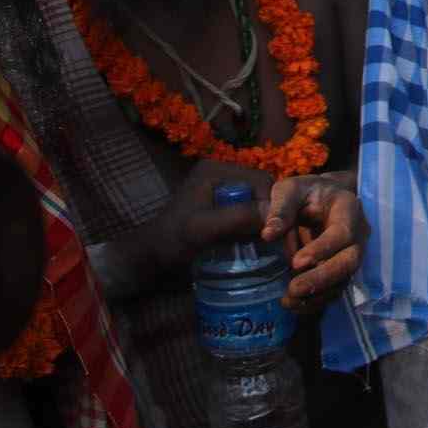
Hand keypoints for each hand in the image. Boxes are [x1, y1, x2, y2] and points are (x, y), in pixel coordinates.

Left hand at [147, 158, 274, 273]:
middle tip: (275, 240)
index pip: (260, 180)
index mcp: (215, 170)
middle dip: (269, 214)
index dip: (272, 204)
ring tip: (268, 244)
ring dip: (263, 222)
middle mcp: (221, 174)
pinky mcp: (221, 205)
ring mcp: (221, 189)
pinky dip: (254, 227)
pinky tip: (255, 242)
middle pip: (261, 190)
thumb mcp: (204, 228)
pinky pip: (247, 212)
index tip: (276, 232)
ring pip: (257, 202)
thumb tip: (273, 213)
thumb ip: (237, 217)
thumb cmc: (173, 241)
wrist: (151, 257)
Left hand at [262, 170, 367, 311]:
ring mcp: (352, 254)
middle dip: (323, 278)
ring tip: (288, 301)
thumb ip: (281, 209)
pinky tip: (292, 304)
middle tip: (294, 289)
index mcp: (348, 209)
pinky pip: (334, 290)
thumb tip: (268, 235)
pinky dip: (315, 301)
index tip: (296, 262)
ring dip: (317, 295)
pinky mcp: (342, 270)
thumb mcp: (291, 190)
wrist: (323, 199)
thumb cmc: (307, 193)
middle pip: (350, 262)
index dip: (322, 249)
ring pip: (343, 280)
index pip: (342, 233)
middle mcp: (358, 234)